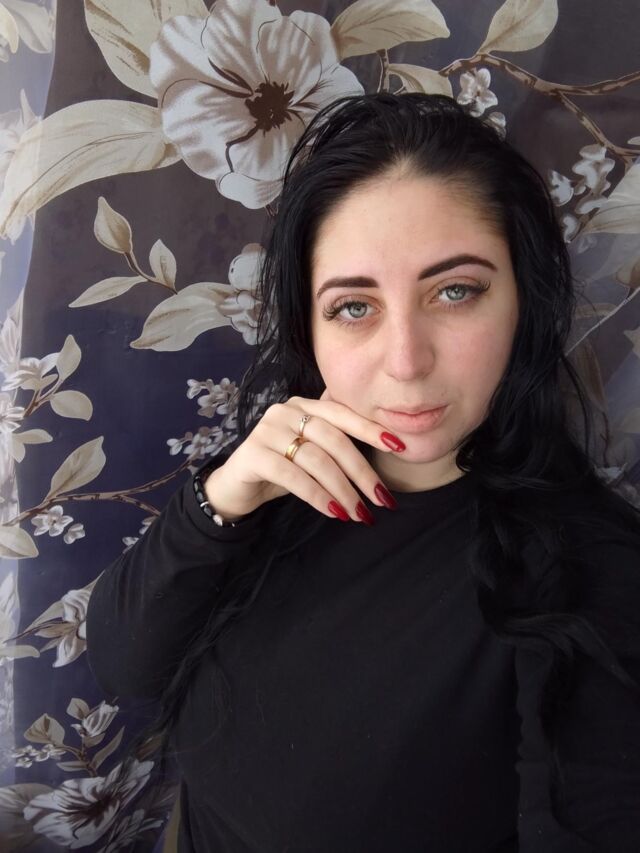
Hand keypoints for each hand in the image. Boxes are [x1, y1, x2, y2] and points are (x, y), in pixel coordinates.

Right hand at [203, 391, 404, 522]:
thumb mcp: (311, 450)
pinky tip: (334, 512)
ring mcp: (266, 431)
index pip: (343, 413)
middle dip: (362, 472)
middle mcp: (284, 411)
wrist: (236, 488)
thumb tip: (387, 439)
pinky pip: (293, 476)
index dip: (371, 429)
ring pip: (317, 460)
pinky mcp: (253, 455)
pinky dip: (318, 496)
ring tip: (360, 513)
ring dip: (343, 490)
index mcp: (303, 405)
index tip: (400, 447)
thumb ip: (337, 439)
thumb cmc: (282, 468)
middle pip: (334, 440)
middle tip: (382, 499)